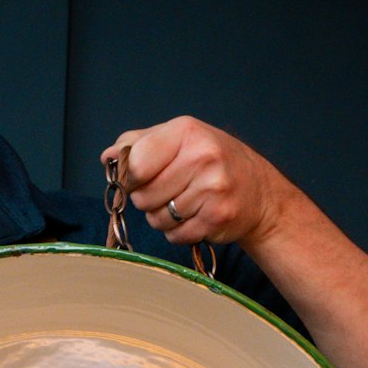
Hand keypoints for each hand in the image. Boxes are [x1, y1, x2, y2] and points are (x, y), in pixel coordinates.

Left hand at [100, 116, 282, 248]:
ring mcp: (212, 189)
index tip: (137, 179)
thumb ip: (140, 144)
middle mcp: (202, 157)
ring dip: (163, 218)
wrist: (259, 192)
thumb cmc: (213, 162)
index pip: (135, 163)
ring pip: (157, 219)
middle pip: (143, 196)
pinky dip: (178, 232)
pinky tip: (195, 217)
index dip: (129, 177)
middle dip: (147, 200)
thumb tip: (108, 157)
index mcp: (186, 132)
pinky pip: (175, 235)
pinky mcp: (217, 218)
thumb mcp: (179, 139)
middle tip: (168, 192)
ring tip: (184, 204)